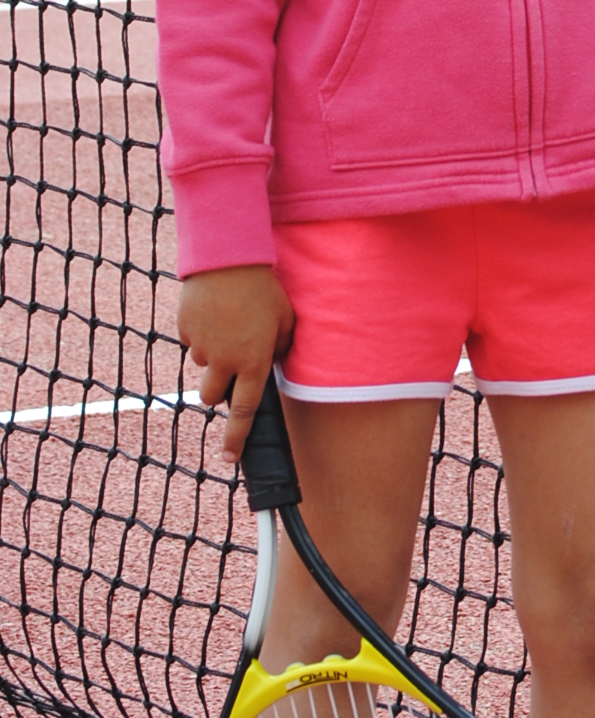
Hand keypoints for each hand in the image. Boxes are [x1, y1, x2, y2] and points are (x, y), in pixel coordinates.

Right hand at [179, 265, 295, 459]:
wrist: (228, 259)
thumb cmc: (264, 289)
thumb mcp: (286, 319)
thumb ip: (281, 347)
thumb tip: (273, 363)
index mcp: (253, 362)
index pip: (245, 411)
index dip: (236, 437)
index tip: (228, 458)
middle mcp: (224, 360)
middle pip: (212, 396)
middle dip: (217, 390)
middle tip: (229, 367)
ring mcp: (201, 346)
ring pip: (202, 365)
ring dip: (212, 355)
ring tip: (228, 323)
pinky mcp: (185, 330)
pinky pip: (192, 340)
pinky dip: (202, 333)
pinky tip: (214, 310)